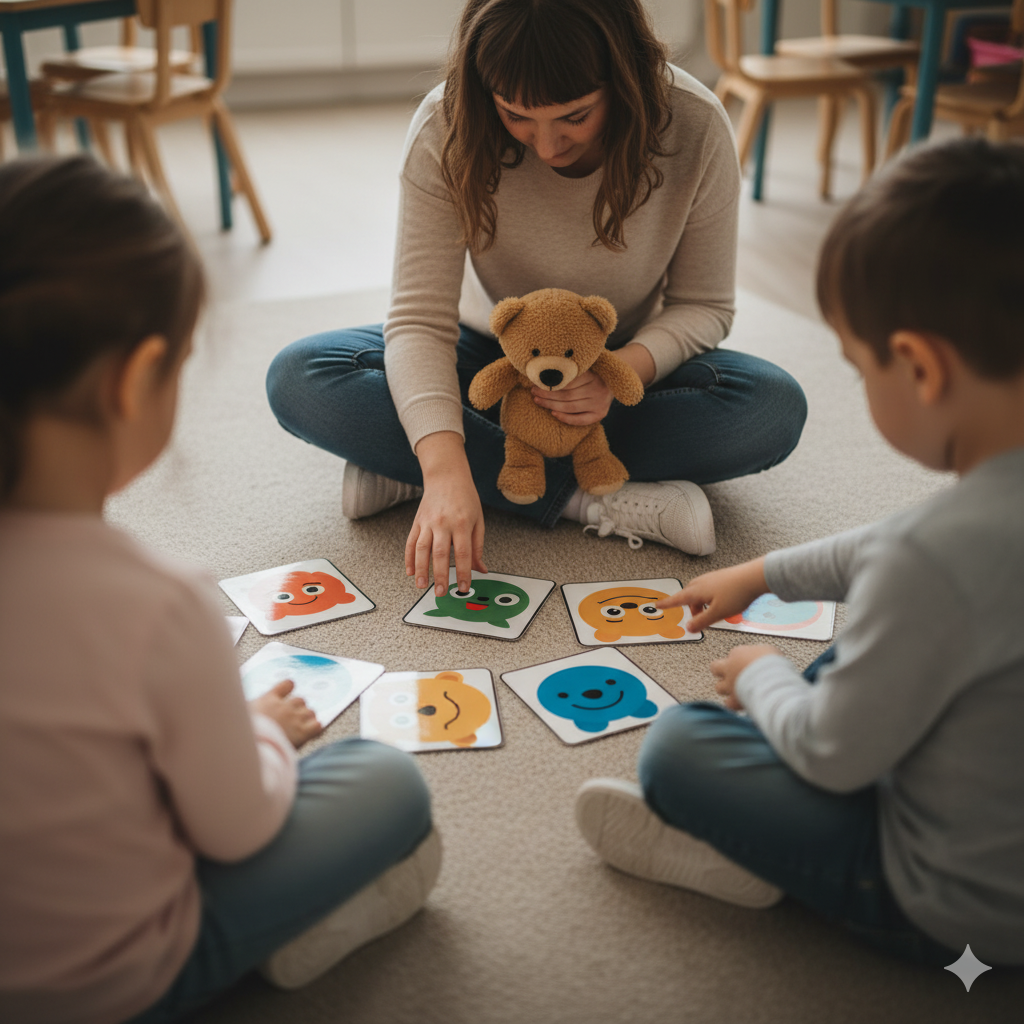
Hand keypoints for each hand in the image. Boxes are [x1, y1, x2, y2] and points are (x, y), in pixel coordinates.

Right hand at [250, 679, 321, 747]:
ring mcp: (295, 718)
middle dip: (298, 709)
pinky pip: (317, 725)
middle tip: (292, 719)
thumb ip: (251, 709)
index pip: (286, 685)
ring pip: (310, 712)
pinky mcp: (302, 732)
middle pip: (300, 700)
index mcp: (268, 699)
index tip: (289, 689)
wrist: (251, 747)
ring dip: (307, 719)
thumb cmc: (243, 733)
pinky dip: (315, 729)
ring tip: (300, 728)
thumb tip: (250, 708)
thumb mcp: (242, 715)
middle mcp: (284, 706)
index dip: (288, 687)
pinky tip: (310, 734)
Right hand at [408, 432, 486, 596]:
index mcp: (462, 523)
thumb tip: (481, 569)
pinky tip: (409, 571)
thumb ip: (478, 547)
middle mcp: (443, 523)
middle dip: (440, 576)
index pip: (463, 553)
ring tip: (422, 586)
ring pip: (421, 549)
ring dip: (421, 570)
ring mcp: (428, 522)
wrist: (446, 476)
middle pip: (440, 554)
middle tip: (440, 593)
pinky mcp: (417, 522)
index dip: (463, 573)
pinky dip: (409, 558)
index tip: (464, 587)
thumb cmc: (466, 498)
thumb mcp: (478, 520)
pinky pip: (410, 542)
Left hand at [530, 343, 653, 426]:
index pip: (569, 381)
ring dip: (551, 405)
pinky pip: (581, 420)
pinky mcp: (600, 414)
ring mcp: (600, 403)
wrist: (614, 379)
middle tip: (533, 391)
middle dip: (548, 394)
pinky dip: (566, 418)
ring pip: (571, 407)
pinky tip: (553, 413)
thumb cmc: (593, 368)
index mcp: (594, 375)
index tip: (536, 380)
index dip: (551, 382)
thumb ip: (573, 360)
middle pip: (568, 395)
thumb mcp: (586, 360)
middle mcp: (598, 390)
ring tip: (537, 400)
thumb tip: (547, 352)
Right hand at [656, 557, 768, 632]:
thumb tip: (689, 628)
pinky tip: (722, 603)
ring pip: (700, 593)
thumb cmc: (737, 593)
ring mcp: (711, 578)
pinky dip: (710, 598)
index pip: (677, 599)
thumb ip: (702, 621)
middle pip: (689, 597)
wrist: (755, 577)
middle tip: (698, 619)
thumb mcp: (718, 613)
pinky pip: (709, 589)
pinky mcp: (721, 577)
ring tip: (714, 613)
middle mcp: (702, 582)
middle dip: (692, 609)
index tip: (658, 604)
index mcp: (697, 591)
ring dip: (702, 604)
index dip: (667, 603)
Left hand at [710, 645, 783, 709]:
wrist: (772, 681)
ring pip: (719, 687)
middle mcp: (730, 669)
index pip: (734, 654)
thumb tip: (763, 659)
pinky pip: (729, 704)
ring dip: (726, 689)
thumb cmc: (773, 665)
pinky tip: (741, 703)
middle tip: (732, 674)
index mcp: (738, 654)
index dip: (740, 660)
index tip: (749, 664)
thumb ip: (761, 655)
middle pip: (715, 667)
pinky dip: (734, 704)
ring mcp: (730, 685)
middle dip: (721, 671)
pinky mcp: (734, 700)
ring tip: (737, 691)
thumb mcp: (769, 652)